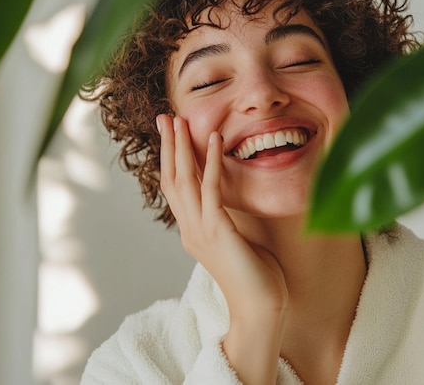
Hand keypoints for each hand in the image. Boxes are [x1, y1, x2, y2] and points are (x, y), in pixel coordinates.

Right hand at [157, 115, 285, 383]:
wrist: (260, 307)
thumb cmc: (254, 275)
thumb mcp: (234, 240)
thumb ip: (225, 219)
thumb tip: (226, 199)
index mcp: (192, 231)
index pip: (175, 188)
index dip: (171, 159)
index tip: (171, 133)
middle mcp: (190, 229)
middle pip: (172, 179)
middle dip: (168, 146)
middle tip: (164, 117)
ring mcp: (201, 230)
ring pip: (184, 180)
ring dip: (182, 147)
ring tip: (180, 121)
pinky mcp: (219, 231)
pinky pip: (212, 189)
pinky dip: (212, 161)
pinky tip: (214, 139)